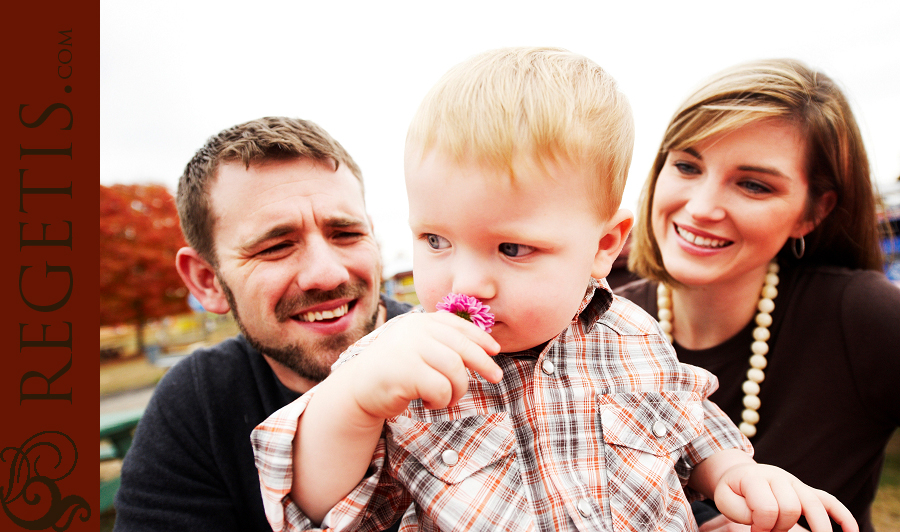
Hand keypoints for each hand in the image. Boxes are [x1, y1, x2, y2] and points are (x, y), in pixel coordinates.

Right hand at [345, 312, 501, 419]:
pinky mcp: (405, 372)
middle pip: (461, 346)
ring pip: (454, 369)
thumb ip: (440, 343)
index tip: (495, 350)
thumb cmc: (393, 371)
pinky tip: (430, 403)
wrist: (357, 390)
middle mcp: (414, 331)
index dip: (479, 337)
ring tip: (447, 398)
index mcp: (419, 322)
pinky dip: (442, 400)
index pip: (456, 324)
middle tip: (496, 377)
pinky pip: (441, 388)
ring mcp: (408, 349)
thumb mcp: (416, 348)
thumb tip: (483, 347)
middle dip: (483, 363)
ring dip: (458, 389)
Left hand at [714, 464, 856, 531]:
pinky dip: (843, 516)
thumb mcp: (726, 500)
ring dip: (817, 528)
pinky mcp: (806, 490)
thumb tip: (764, 529)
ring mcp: (795, 482)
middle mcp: (778, 476)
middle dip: (781, 528)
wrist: (738, 474)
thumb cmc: (733, 491)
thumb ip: (743, 514)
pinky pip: (829, 501)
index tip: (755, 531)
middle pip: (791, 508)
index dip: (761, 526)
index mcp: (755, 478)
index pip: (767, 508)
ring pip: (813, 504)